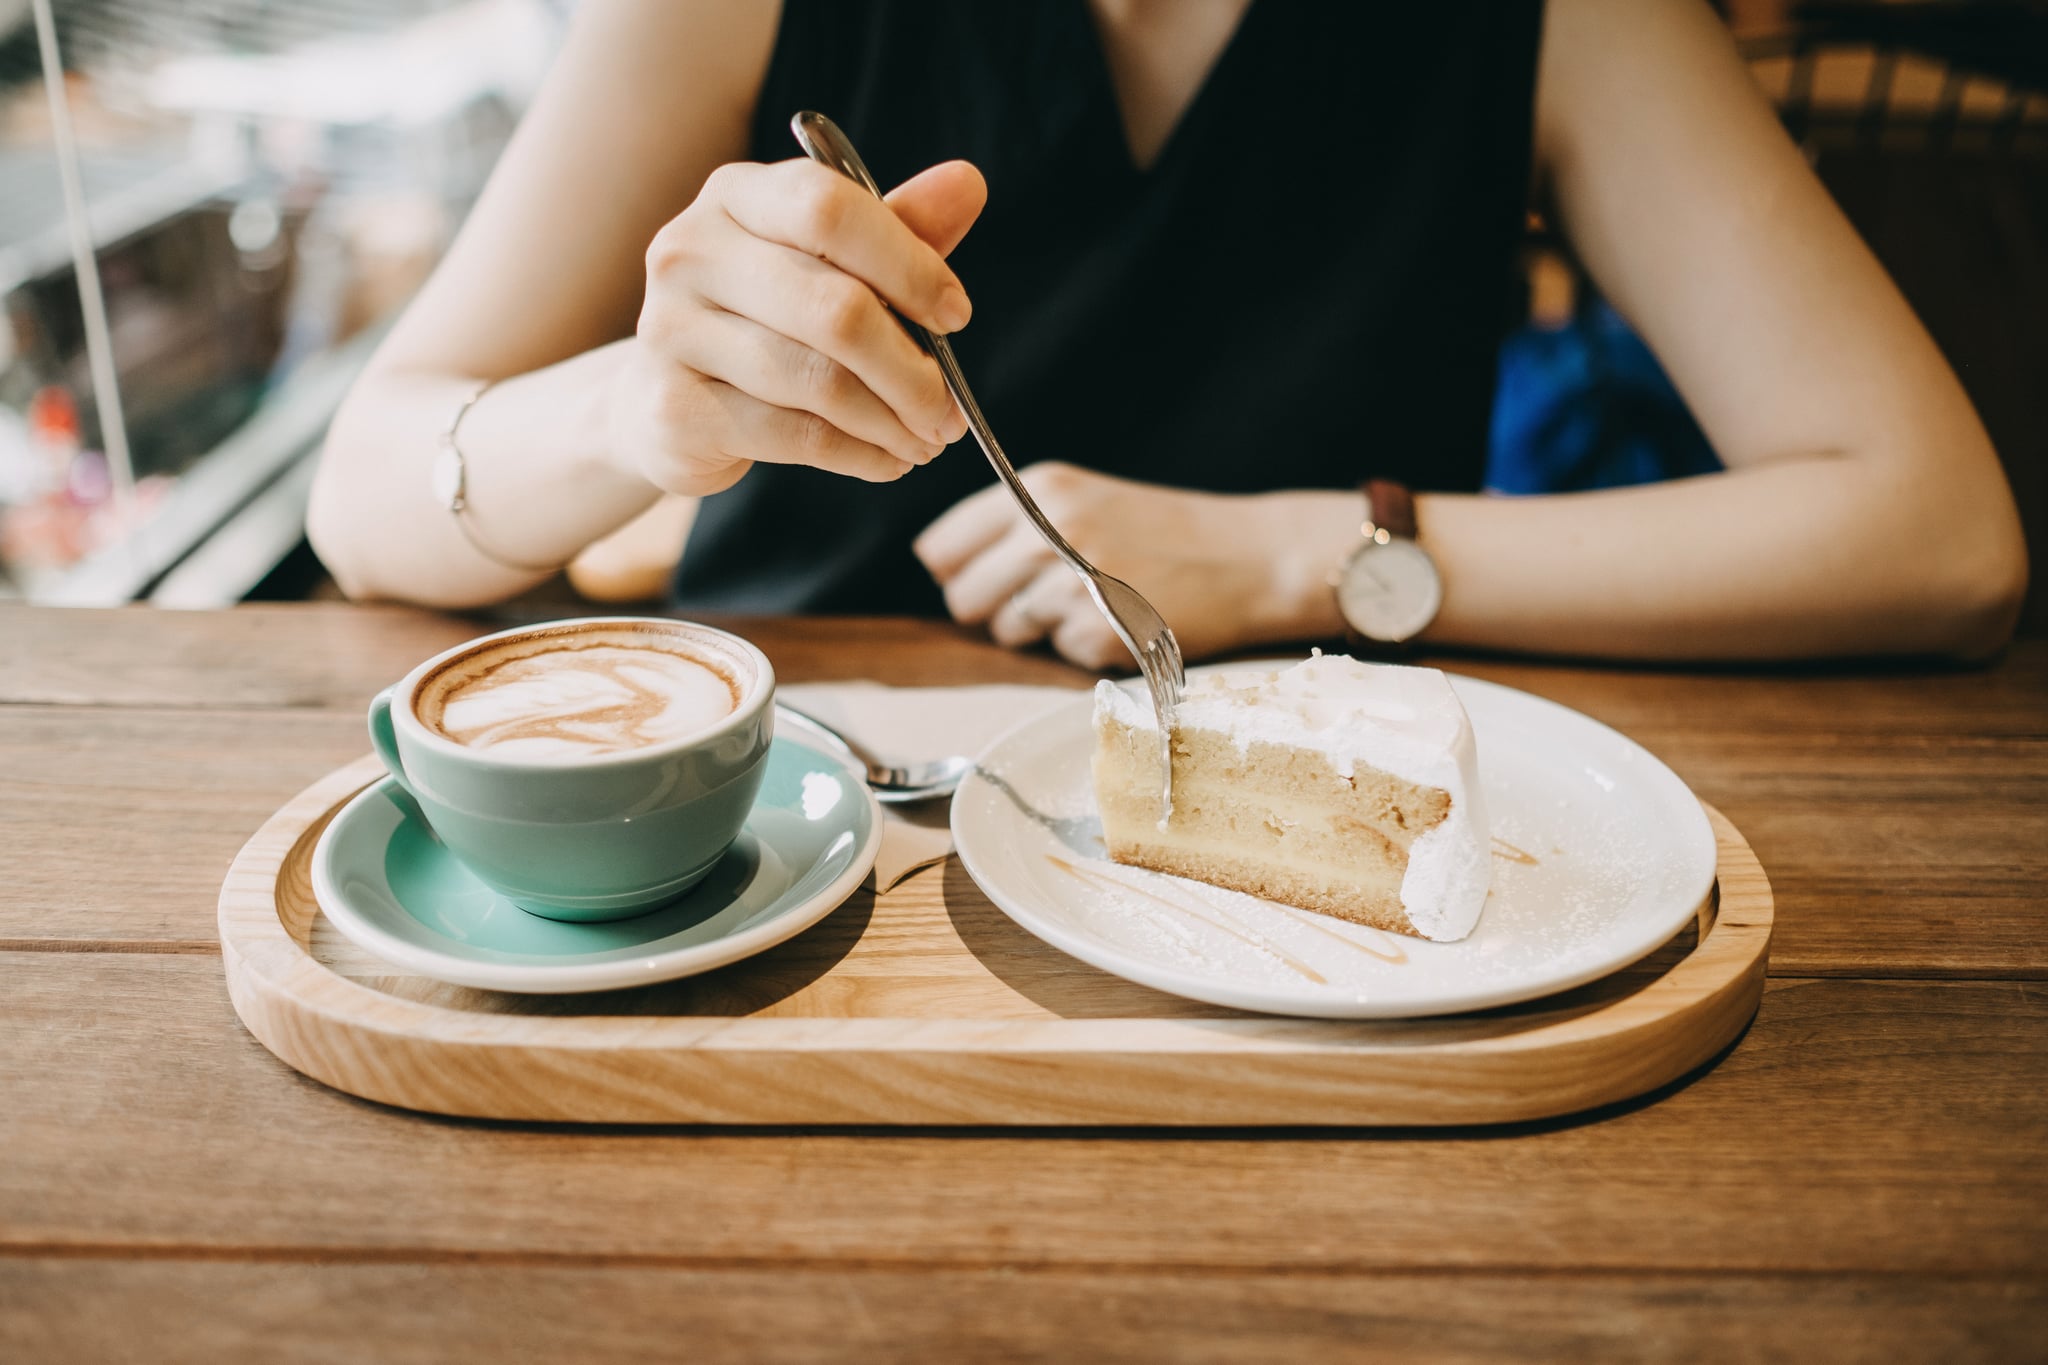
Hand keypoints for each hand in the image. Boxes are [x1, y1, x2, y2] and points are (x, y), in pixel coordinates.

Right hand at [607, 158, 985, 496]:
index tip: (956, 315)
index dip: (908, 264)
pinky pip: (795, 436)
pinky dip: (860, 455)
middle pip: (834, 308)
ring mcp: (671, 330)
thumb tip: (968, 182)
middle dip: (911, 370)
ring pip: (819, 381)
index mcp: (734, 195)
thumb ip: (897, 228)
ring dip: (891, 421)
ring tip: (926, 440)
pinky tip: (888, 460)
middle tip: (950, 410)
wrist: (662, 401)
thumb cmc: (764, 320)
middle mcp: (690, 251)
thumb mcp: (830, 264)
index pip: (829, 208)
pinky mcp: (674, 408)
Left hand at [914, 463, 1357, 668]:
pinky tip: (1120, 621)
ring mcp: (1070, 585)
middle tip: (1043, 597)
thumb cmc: (1163, 531)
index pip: (940, 547)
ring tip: (1092, 603)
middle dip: (991, 607)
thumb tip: (942, 568)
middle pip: (961, 597)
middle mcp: (1046, 531)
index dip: (956, 570)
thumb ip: (1014, 522)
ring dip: (1038, 628)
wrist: (1250, 557)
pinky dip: (1082, 646)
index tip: (983, 575)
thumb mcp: (1083, 499)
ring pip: (1005, 630)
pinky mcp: (1097, 633)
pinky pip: (1055, 653)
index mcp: (1038, 489)